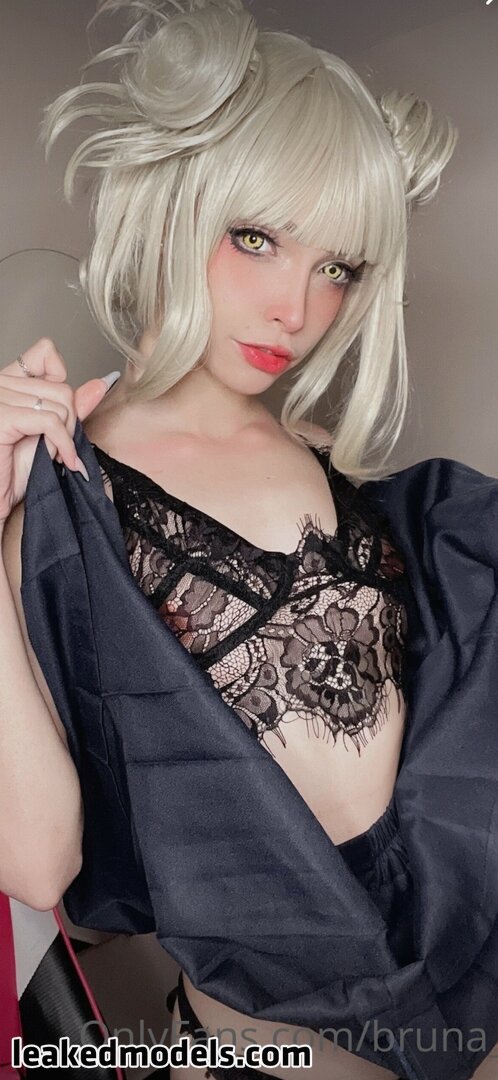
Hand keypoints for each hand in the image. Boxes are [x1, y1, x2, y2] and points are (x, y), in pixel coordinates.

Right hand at [0, 338, 119, 523]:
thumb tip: (100, 384)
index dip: (62, 381)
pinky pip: (50, 421)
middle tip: (60, 447)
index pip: (44, 353)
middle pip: (61, 386)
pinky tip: (62, 461)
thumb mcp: (49, 435)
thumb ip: (70, 408)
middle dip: (69, 422)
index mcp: (7, 383)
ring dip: (66, 436)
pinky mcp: (2, 417)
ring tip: (55, 455)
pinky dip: (64, 444)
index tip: (60, 417)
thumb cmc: (12, 473)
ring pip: (60, 404)